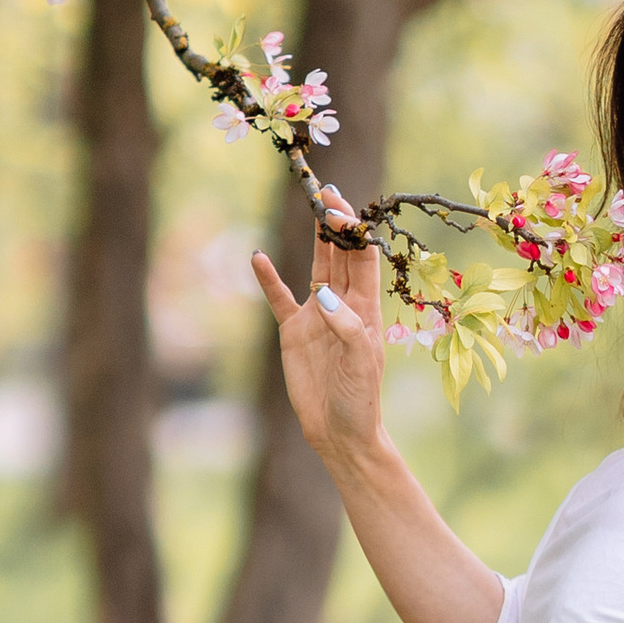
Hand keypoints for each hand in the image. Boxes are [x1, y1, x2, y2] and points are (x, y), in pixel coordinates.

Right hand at [253, 193, 388, 472]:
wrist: (339, 430)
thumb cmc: (360, 397)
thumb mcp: (360, 361)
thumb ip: (346, 325)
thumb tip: (324, 293)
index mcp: (366, 308)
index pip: (363, 259)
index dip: (355, 232)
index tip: (343, 207)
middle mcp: (343, 304)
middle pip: (341, 255)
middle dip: (337, 224)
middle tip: (328, 191)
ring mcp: (317, 315)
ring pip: (317, 266)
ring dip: (314, 239)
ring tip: (311, 205)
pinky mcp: (294, 331)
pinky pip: (280, 298)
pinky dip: (269, 278)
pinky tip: (257, 257)